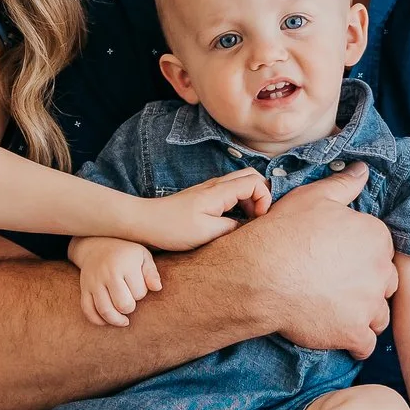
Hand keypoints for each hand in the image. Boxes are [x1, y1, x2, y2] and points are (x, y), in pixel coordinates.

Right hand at [73, 238, 161, 326]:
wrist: (97, 245)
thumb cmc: (126, 254)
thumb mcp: (143, 257)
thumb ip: (152, 273)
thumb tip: (157, 288)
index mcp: (125, 264)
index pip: (139, 293)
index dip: (141, 293)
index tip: (138, 286)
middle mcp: (107, 273)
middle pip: (123, 304)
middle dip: (130, 308)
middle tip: (130, 302)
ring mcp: (93, 282)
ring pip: (105, 311)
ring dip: (116, 320)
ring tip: (123, 320)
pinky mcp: (84, 289)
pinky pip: (88, 310)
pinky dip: (98, 320)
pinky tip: (107, 320)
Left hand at [136, 168, 272, 251]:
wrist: (145, 222)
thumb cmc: (172, 228)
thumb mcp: (206, 233)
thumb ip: (232, 226)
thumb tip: (247, 224)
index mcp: (218, 192)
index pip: (255, 182)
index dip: (264, 199)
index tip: (258, 218)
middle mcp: (216, 185)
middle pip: (252, 176)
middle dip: (262, 194)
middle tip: (257, 217)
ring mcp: (210, 190)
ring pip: (242, 183)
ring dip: (251, 199)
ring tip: (247, 221)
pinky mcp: (204, 197)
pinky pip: (230, 192)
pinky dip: (240, 202)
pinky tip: (233, 220)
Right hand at [232, 170, 395, 357]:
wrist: (259, 276)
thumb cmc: (284, 233)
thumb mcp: (313, 198)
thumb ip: (344, 185)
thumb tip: (364, 170)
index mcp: (376, 236)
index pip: (380, 249)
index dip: (360, 255)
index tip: (337, 260)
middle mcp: (380, 271)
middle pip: (385, 283)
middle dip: (367, 286)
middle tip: (336, 285)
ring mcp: (369, 305)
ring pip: (379, 315)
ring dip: (364, 314)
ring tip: (336, 310)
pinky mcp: (354, 333)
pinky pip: (365, 343)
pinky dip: (354, 341)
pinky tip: (337, 332)